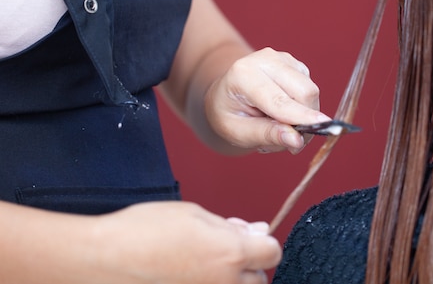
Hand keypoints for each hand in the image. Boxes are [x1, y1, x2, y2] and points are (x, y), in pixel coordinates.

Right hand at [95, 202, 280, 283]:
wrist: (103, 260)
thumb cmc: (143, 231)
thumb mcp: (193, 214)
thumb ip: (230, 226)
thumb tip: (257, 231)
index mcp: (230, 253)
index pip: (272, 253)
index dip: (263, 242)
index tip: (250, 238)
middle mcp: (224, 283)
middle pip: (258, 279)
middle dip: (248, 265)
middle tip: (223, 252)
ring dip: (231, 279)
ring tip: (203, 264)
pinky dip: (209, 283)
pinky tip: (189, 273)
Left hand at [205, 47, 330, 153]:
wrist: (225, 94)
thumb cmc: (228, 114)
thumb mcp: (237, 132)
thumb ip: (266, 135)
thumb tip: (297, 139)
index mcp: (243, 74)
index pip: (279, 100)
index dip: (302, 117)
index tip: (323, 127)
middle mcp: (265, 59)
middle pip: (304, 91)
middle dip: (306, 121)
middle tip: (292, 144)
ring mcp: (282, 59)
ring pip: (311, 91)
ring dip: (304, 117)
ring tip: (280, 128)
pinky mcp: (295, 64)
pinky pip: (310, 90)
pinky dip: (303, 108)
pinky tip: (284, 114)